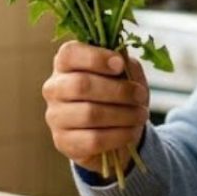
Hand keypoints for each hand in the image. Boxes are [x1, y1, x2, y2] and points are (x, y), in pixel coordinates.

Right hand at [42, 41, 149, 172]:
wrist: (114, 127)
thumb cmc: (117, 91)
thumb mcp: (124, 71)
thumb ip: (123, 63)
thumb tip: (120, 62)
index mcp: (65, 64)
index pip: (70, 54)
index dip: (96, 58)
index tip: (120, 65)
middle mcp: (54, 88)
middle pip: (81, 85)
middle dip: (118, 90)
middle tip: (140, 95)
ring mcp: (55, 117)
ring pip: (89, 114)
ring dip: (123, 114)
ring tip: (142, 114)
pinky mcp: (63, 142)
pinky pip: (93, 139)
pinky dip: (119, 135)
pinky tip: (132, 131)